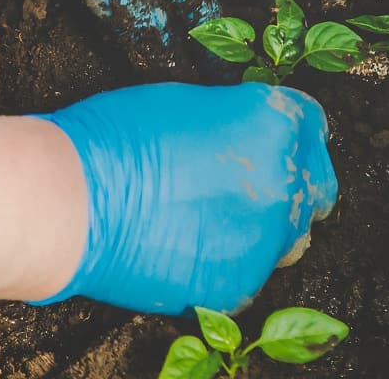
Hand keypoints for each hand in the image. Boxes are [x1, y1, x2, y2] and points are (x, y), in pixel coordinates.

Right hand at [31, 82, 336, 314]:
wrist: (71, 201)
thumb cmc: (115, 138)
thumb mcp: (189, 104)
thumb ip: (236, 122)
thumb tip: (245, 138)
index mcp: (275, 123)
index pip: (313, 126)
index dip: (291, 134)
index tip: (273, 144)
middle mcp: (285, 180)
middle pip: (317, 186)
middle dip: (292, 183)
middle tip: (249, 187)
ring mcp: (267, 238)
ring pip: (292, 236)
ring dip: (267, 227)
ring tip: (215, 220)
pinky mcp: (241, 285)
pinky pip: (252, 274)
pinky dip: (230, 263)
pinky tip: (189, 248)